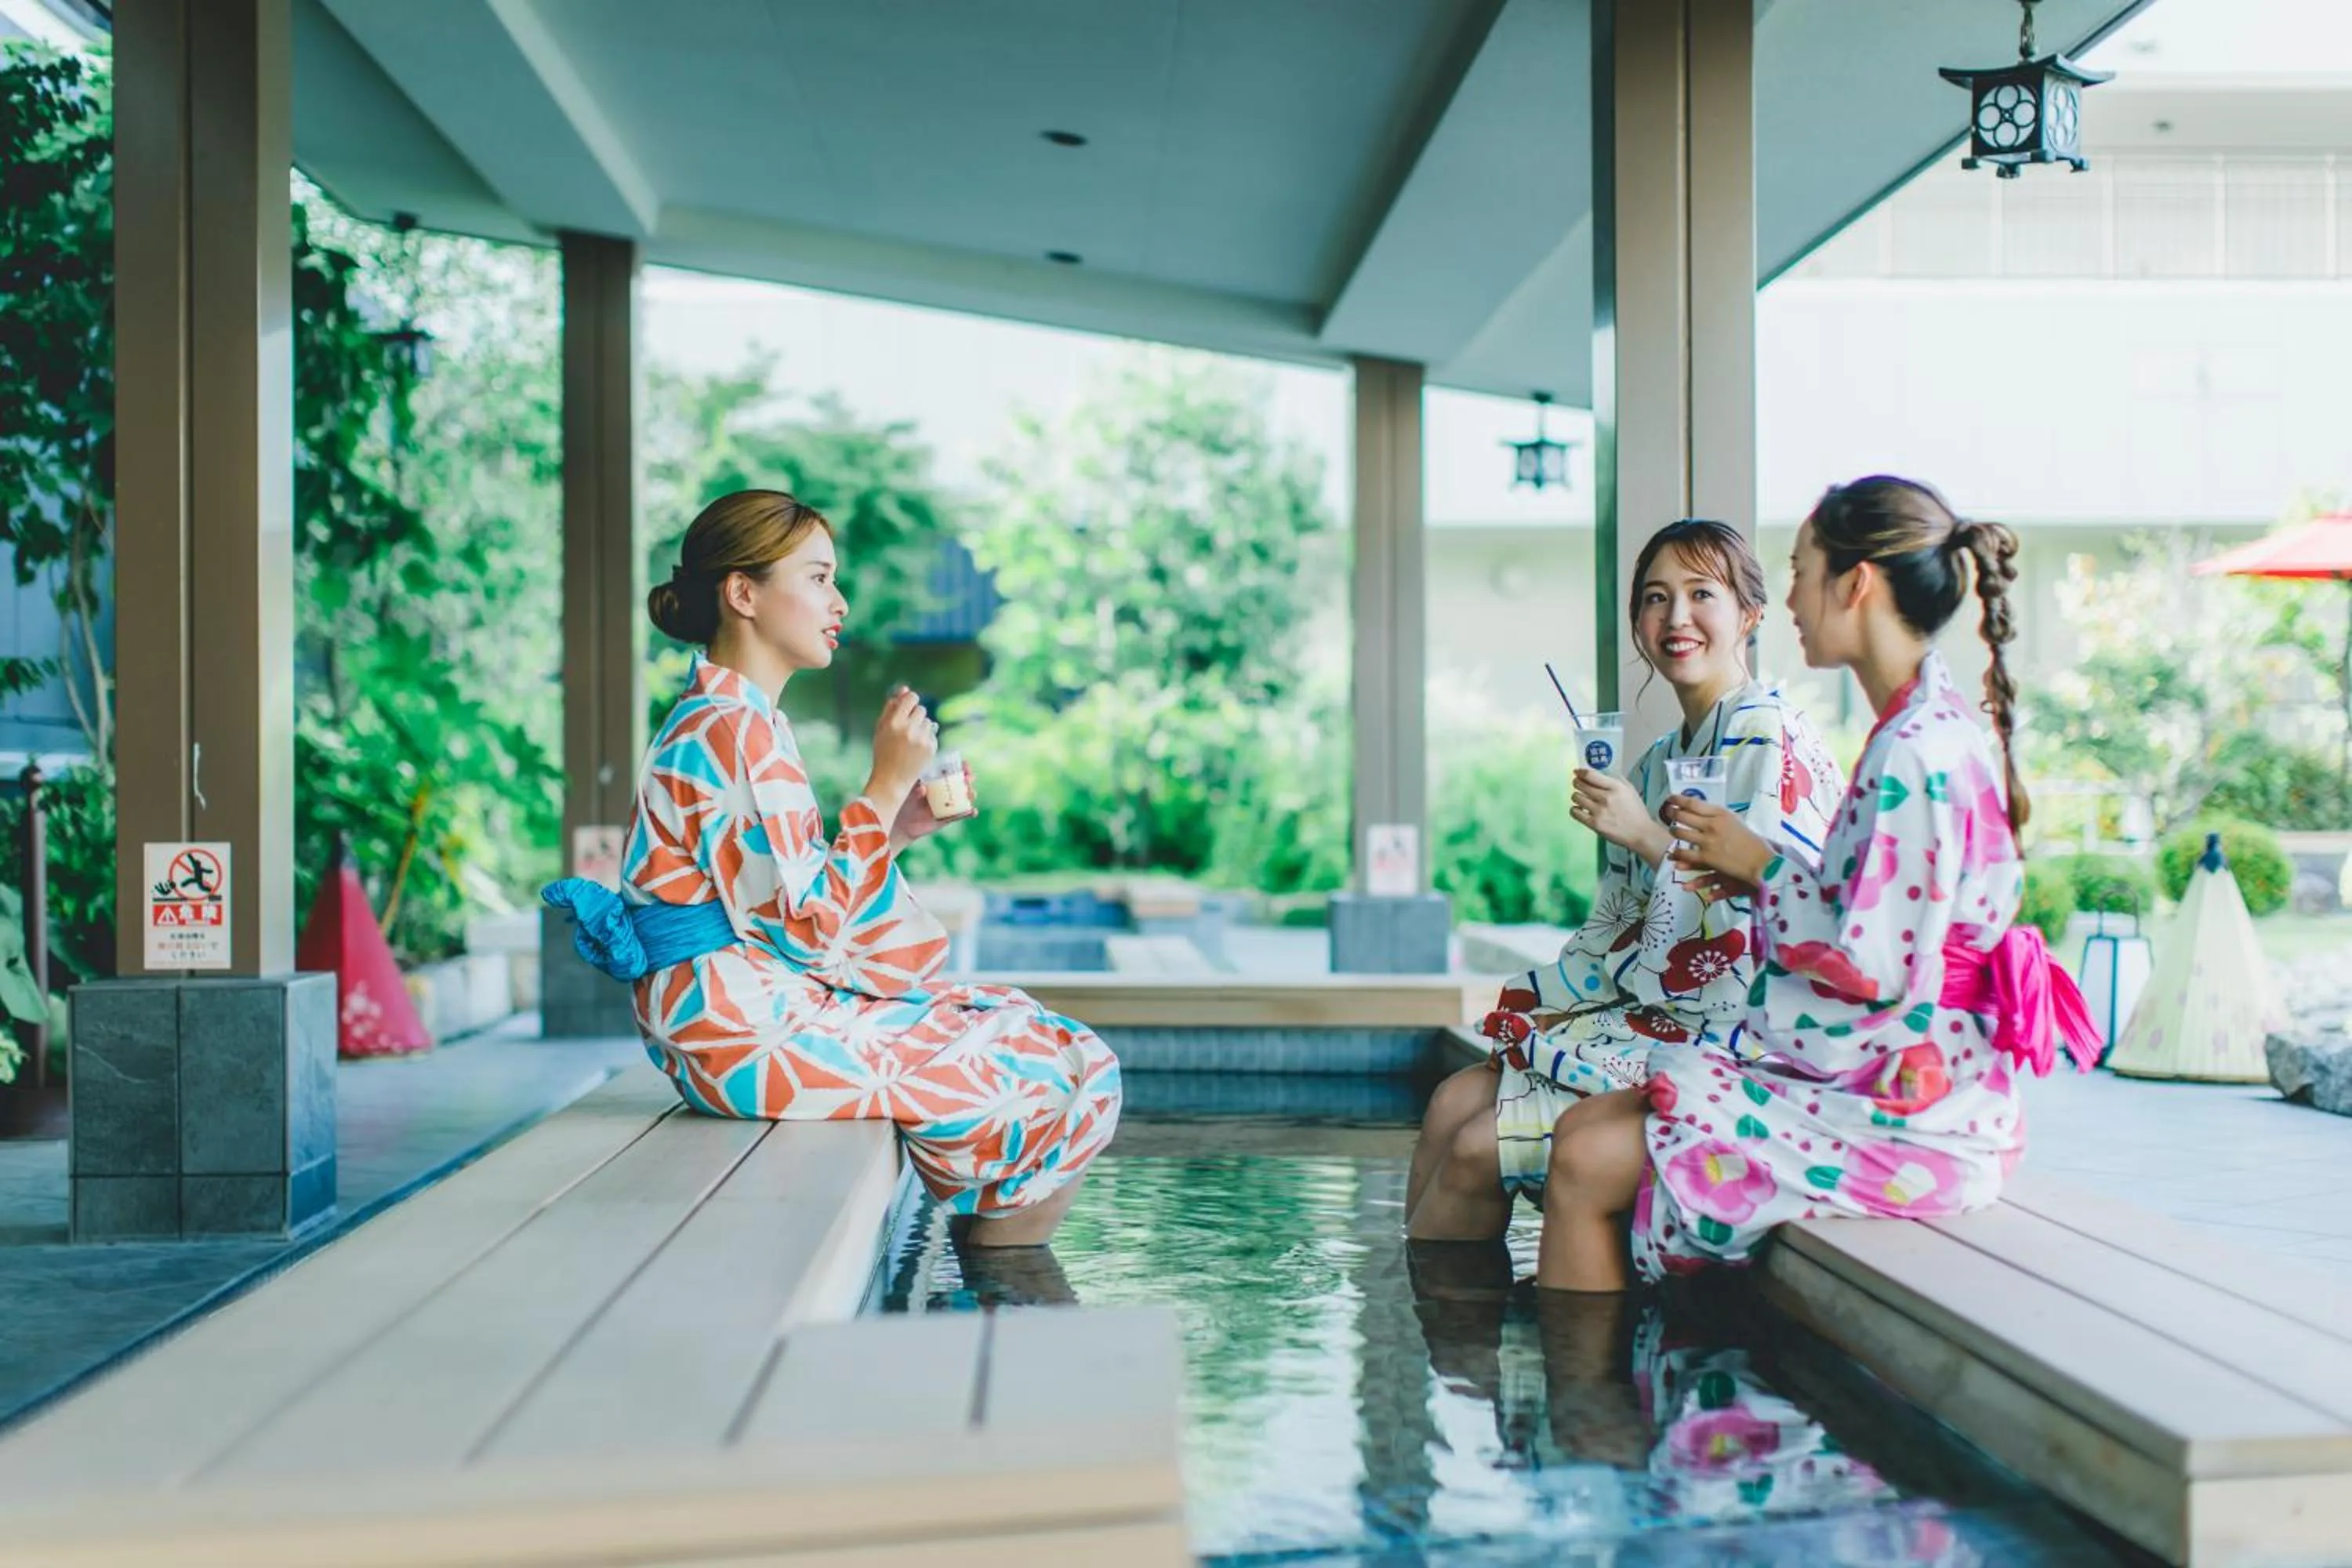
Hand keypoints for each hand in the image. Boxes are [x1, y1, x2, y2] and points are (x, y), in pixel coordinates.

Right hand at [863, 686, 937, 808]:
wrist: (892, 779)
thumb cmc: (883, 752)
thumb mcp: (881, 728)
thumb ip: (891, 707)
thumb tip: (904, 688)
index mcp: (894, 722)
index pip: (912, 698)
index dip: (911, 700)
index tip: (908, 706)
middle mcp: (909, 729)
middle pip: (921, 709)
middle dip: (915, 715)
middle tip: (907, 728)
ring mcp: (922, 739)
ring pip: (928, 721)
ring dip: (921, 726)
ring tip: (911, 740)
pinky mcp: (931, 748)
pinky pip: (933, 733)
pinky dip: (926, 738)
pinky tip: (917, 748)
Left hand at [888, 763, 976, 852]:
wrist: (902, 823)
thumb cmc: (903, 802)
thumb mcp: (908, 792)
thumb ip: (915, 790)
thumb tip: (923, 789)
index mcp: (936, 779)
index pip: (952, 769)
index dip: (961, 766)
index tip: (965, 766)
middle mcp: (945, 790)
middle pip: (962, 781)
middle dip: (969, 779)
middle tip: (968, 779)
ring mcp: (949, 803)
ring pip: (965, 796)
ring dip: (971, 794)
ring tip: (970, 794)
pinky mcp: (950, 816)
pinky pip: (963, 813)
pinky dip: (970, 812)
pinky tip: (973, 811)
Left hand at [1571, 768, 1672, 865]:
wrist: (1641, 833)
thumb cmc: (1636, 812)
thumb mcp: (1629, 790)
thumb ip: (1615, 779)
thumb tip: (1600, 772)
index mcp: (1616, 787)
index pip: (1590, 775)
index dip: (1580, 772)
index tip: (1577, 772)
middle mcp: (1606, 797)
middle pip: (1580, 785)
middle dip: (1577, 783)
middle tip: (1578, 785)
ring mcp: (1599, 811)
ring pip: (1576, 797)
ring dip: (1576, 796)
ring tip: (1581, 799)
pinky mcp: (1594, 824)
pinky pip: (1575, 812)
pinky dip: (1575, 809)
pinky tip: (1580, 810)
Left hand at [1662, 798, 1773, 897]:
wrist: (1761, 862)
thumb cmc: (1752, 841)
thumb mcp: (1736, 821)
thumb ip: (1719, 816)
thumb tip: (1704, 811)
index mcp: (1721, 814)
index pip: (1693, 803)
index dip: (1679, 800)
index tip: (1671, 798)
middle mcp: (1712, 825)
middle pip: (1683, 815)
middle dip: (1672, 813)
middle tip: (1667, 813)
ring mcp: (1708, 841)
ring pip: (1680, 833)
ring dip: (1673, 831)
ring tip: (1672, 831)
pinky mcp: (1706, 857)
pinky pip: (1684, 853)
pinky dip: (1677, 852)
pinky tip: (1674, 852)